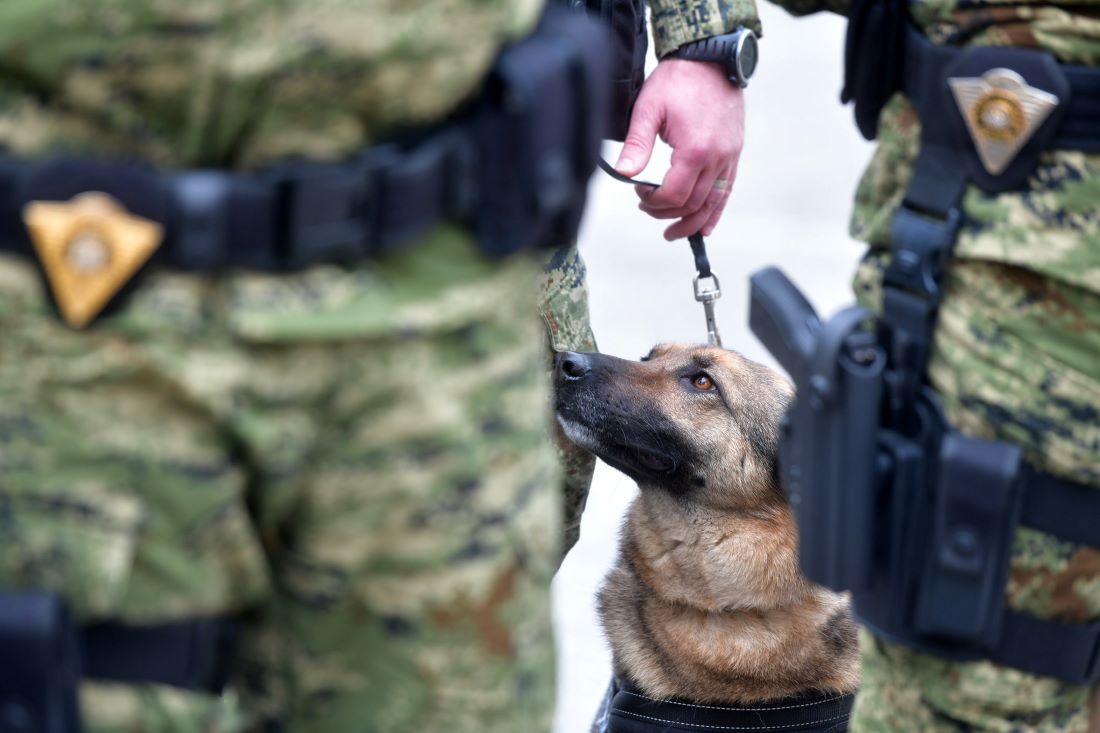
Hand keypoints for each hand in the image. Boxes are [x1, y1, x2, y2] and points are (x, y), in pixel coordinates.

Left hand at [615, 58, 744, 239]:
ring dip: (692, 222)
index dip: (653, 202)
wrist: (711, 58)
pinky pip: (727, 191)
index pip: (674, 194)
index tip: (638, 194)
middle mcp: (717, 158)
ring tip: (674, 233)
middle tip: (647, 208)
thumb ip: (637, 144)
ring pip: (713, 204)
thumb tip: (624, 173)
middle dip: (667, 213)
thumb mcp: (649, 108)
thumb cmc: (678, 80)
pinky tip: (705, 226)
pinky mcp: (734, 153)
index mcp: (695, 150)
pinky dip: (715, 212)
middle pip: (693, 204)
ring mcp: (729, 157)